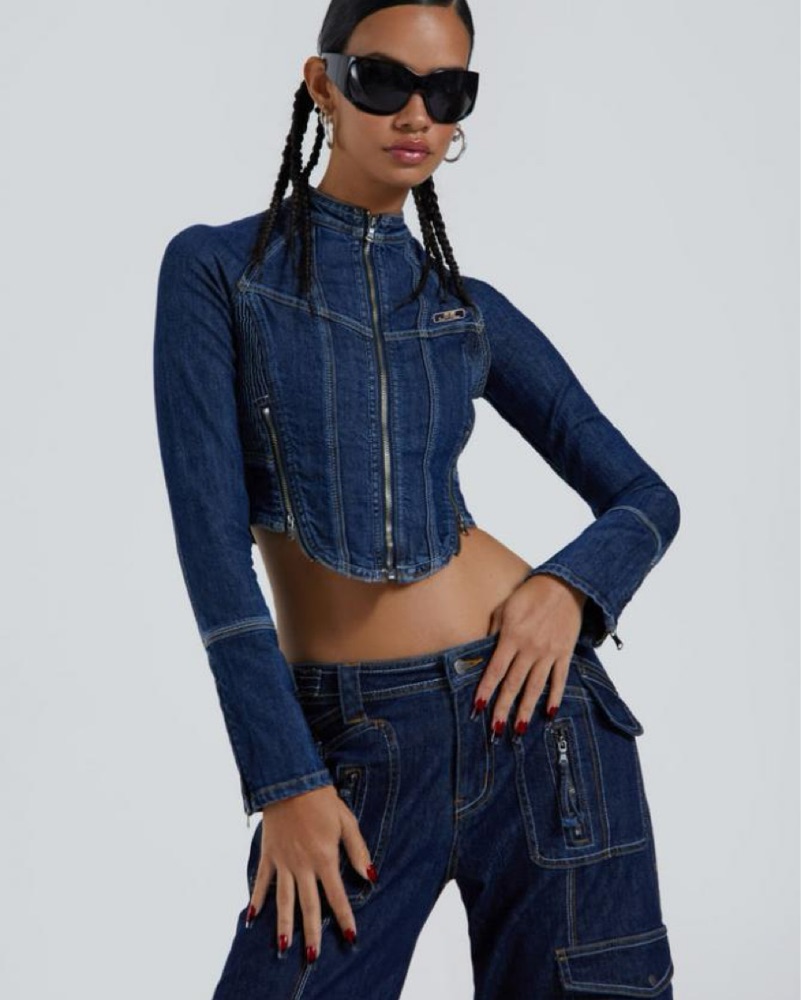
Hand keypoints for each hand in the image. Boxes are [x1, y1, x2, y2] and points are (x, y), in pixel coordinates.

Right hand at [247, 784, 373, 959]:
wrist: (290, 780)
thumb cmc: (323, 799)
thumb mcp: (347, 821)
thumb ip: (357, 850)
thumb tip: (370, 876)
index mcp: (324, 858)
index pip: (336, 895)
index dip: (344, 917)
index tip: (350, 936)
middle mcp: (302, 865)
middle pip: (308, 905)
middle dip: (311, 933)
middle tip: (312, 957)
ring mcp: (283, 861)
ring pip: (283, 900)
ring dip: (284, 925)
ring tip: (283, 948)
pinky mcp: (268, 854)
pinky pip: (261, 882)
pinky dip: (256, 900)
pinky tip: (252, 918)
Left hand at [478, 573, 585, 734]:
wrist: (565, 585)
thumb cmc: (530, 594)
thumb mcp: (505, 607)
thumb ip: (494, 630)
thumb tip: (483, 649)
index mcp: (512, 636)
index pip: (496, 669)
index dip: (486, 689)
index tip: (478, 707)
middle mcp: (530, 648)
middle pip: (514, 683)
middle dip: (503, 707)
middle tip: (495, 729)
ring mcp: (549, 653)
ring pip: (535, 687)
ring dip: (526, 709)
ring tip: (519, 729)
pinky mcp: (565, 653)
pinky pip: (560, 679)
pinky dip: (555, 696)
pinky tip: (549, 712)